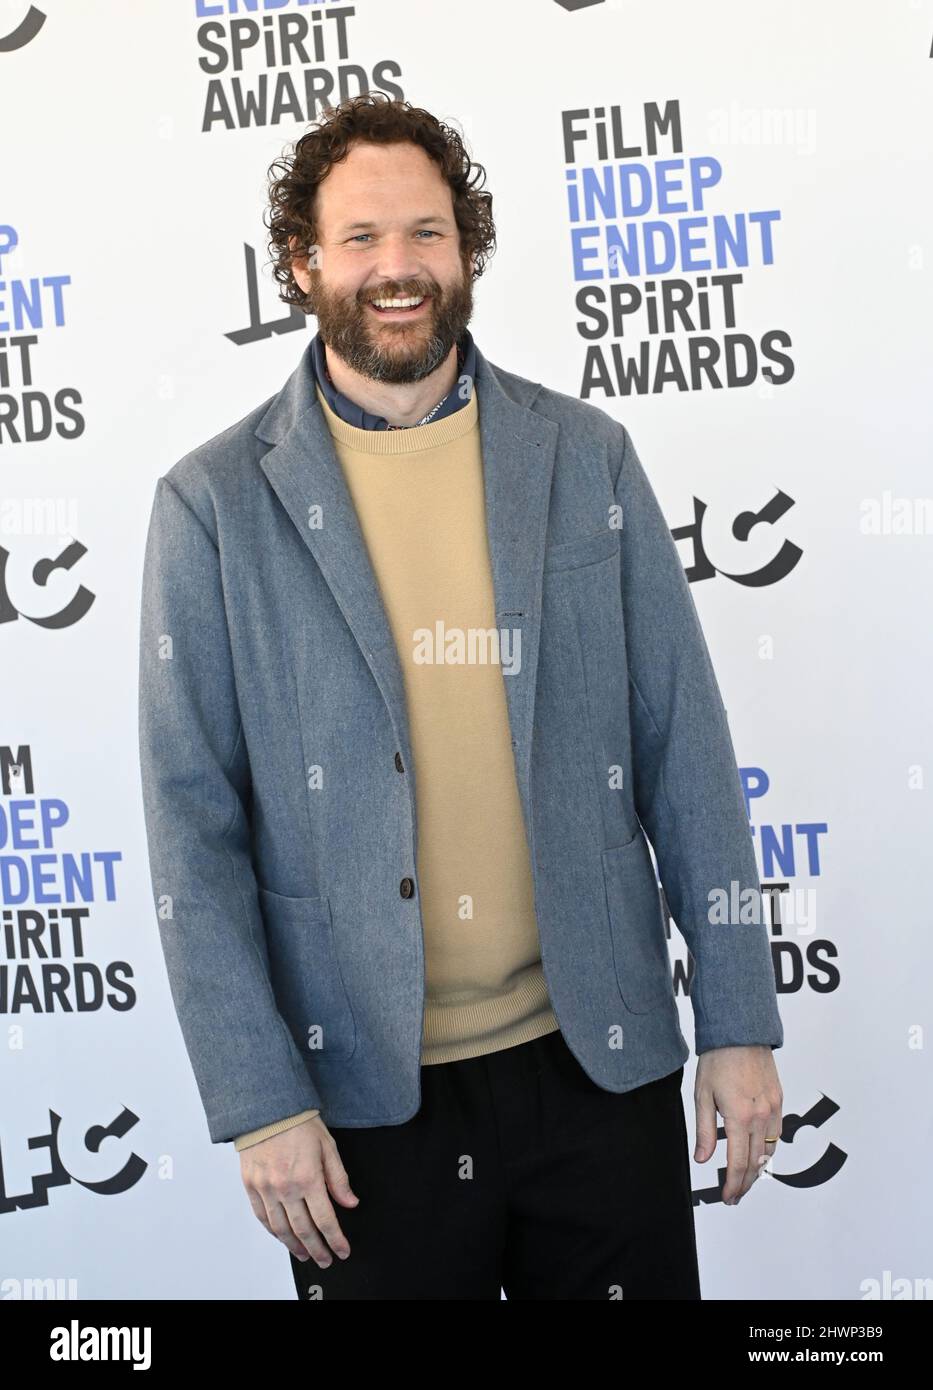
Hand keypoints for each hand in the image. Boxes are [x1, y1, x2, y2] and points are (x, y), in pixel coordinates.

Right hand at [239, 1115, 358, 1266]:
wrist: (266, 1108)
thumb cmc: (299, 1122)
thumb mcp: (327, 1146)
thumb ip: (339, 1178)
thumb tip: (350, 1203)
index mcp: (308, 1177)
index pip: (325, 1219)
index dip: (335, 1239)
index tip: (342, 1251)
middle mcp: (285, 1188)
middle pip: (303, 1230)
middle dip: (317, 1249)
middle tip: (325, 1260)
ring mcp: (265, 1188)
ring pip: (281, 1229)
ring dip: (295, 1246)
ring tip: (306, 1255)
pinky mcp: (251, 1186)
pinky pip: (262, 1217)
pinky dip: (274, 1232)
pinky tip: (283, 1238)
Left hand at [693, 1045, 782, 1205]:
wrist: (740, 1032)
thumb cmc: (718, 1060)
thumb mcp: (702, 1096)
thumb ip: (703, 1131)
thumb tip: (702, 1159)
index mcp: (739, 1118)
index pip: (737, 1163)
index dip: (732, 1184)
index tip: (727, 1197)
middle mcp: (760, 1117)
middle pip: (755, 1162)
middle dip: (745, 1183)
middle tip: (735, 1196)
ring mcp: (773, 1109)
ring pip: (769, 1151)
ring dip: (758, 1169)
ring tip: (745, 1179)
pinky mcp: (779, 1100)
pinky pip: (777, 1133)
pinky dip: (768, 1148)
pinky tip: (759, 1152)